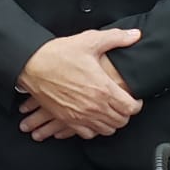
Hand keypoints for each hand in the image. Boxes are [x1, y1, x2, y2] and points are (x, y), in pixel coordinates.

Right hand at [16, 29, 143, 137]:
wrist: (32, 65)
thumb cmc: (59, 54)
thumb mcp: (89, 40)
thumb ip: (116, 38)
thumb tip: (135, 35)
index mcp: (103, 88)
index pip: (131, 108)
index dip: (136, 104)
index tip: (134, 98)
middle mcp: (94, 106)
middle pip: (121, 121)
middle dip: (125, 113)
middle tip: (122, 103)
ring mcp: (81, 115)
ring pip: (107, 130)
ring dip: (111, 122)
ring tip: (110, 111)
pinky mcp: (68, 120)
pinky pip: (88, 134)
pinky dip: (94, 129)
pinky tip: (93, 118)